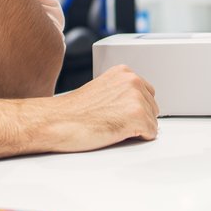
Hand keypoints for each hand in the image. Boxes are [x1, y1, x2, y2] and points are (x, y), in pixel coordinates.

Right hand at [38, 65, 158, 151]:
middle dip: (137, 118)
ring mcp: (136, 98)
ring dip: (136, 129)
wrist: (58, 121)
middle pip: (152, 108)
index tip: (118, 113)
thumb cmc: (74, 111)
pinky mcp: (137, 116)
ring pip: (152, 122)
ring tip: (112, 126)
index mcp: (124, 72)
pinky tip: (118, 133)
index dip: (133, 108)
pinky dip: (138, 139)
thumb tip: (134, 105)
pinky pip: (151, 134)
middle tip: (113, 121)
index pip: (147, 93)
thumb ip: (121, 92)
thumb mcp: (102, 90)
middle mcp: (133, 80)